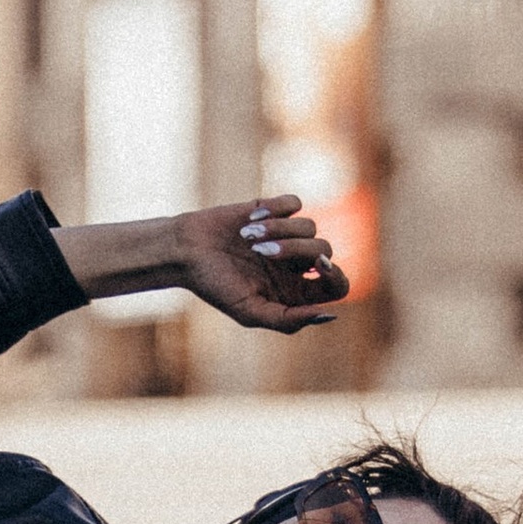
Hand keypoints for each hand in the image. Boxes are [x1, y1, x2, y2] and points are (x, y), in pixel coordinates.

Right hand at [174, 197, 347, 334]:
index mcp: (296, 291)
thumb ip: (287, 320)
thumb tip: (326, 313)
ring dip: (277, 229)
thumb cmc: (214, 287)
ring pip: (310, 225)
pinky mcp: (273, 209)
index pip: (337, 284)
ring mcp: (287, 235)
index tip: (319, 265)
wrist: (185, 252)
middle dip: (295, 249)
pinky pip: (294, 203)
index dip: (336, 275)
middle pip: (324, 249)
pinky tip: (249, 219)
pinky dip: (274, 209)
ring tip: (247, 236)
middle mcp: (296, 264)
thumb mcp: (249, 312)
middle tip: (261, 252)